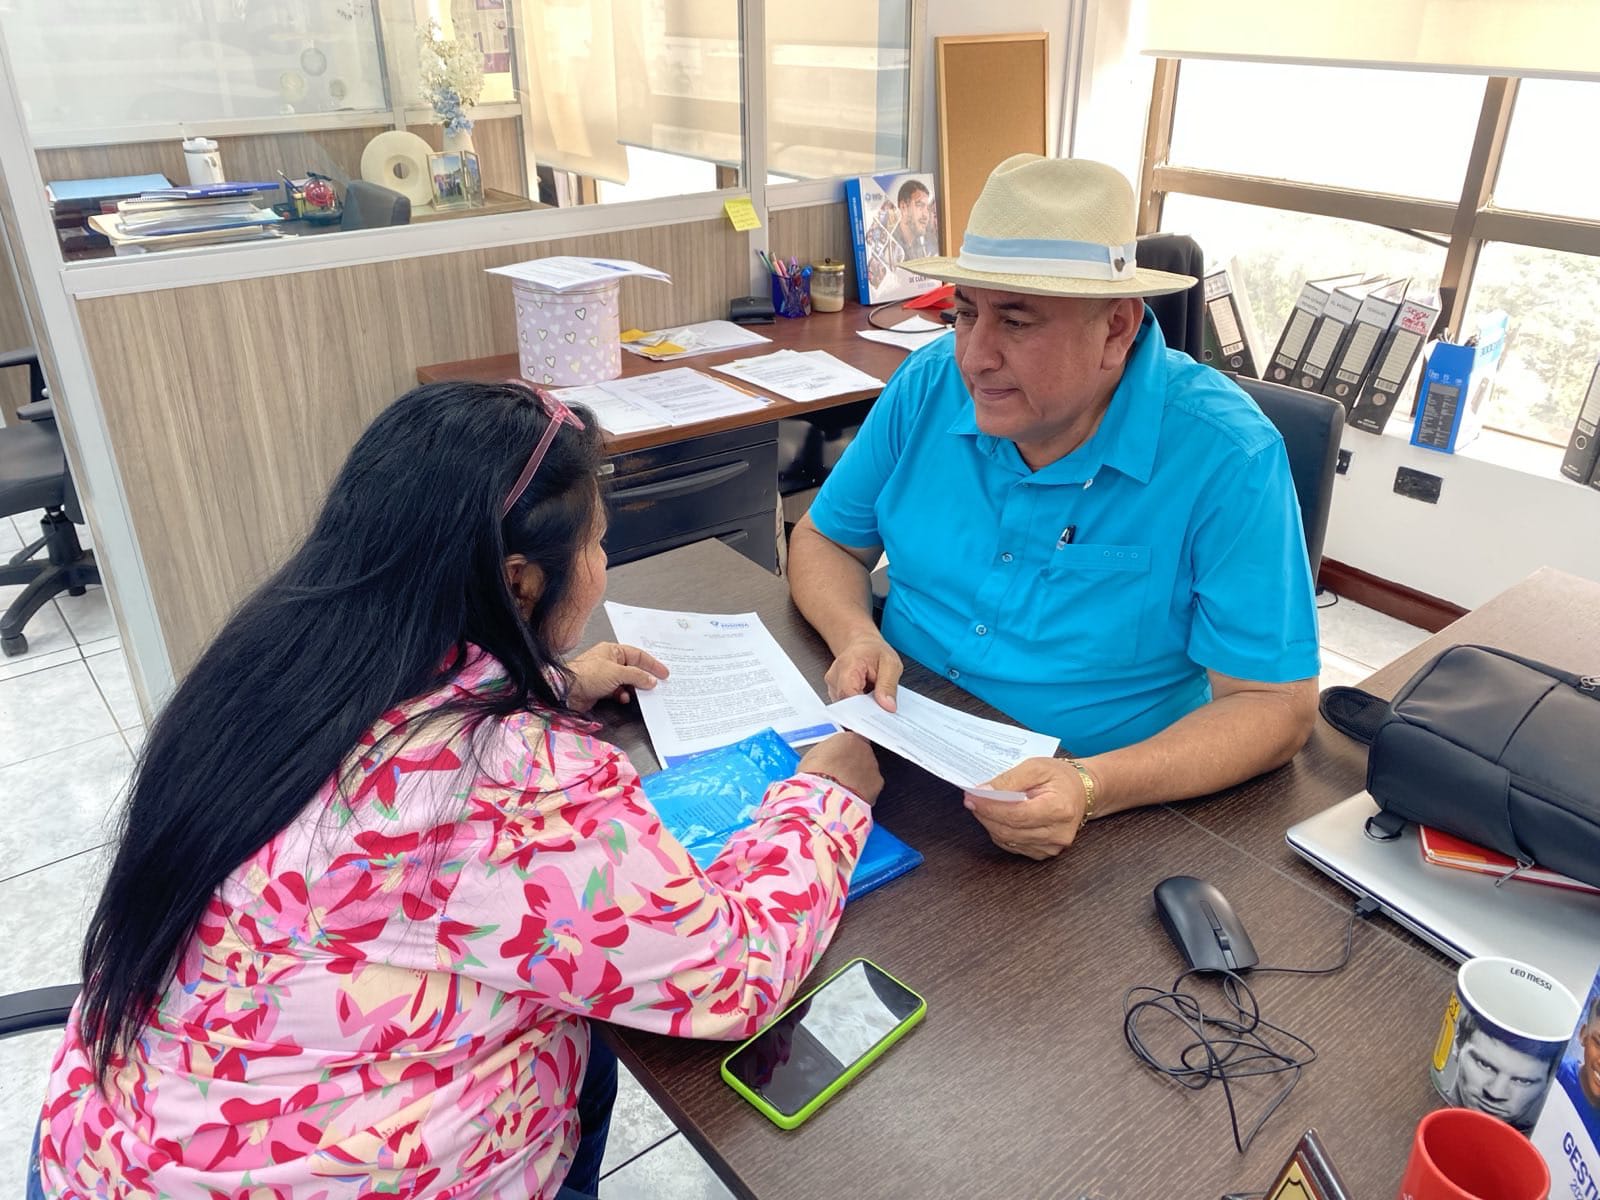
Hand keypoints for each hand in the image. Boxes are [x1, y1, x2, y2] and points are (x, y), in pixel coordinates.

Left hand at [566, 642, 667, 711]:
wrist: (567, 691)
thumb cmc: (588, 675)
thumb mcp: (617, 673)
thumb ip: (637, 676)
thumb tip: (651, 681)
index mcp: (613, 651)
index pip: (638, 655)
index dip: (652, 664)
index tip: (664, 674)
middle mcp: (610, 661)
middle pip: (633, 669)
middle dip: (644, 678)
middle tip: (656, 686)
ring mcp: (605, 675)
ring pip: (627, 681)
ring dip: (633, 688)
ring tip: (640, 694)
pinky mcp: (601, 688)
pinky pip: (618, 691)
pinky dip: (623, 695)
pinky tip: (623, 698)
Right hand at [797, 733, 882, 806]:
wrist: (823, 795)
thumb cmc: (814, 775)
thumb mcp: (813, 756)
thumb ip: (826, 753)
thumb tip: (825, 760)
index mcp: (848, 738)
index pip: (851, 740)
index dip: (844, 752)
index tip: (837, 759)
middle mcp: (864, 750)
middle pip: (861, 755)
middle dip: (852, 765)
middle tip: (838, 776)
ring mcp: (872, 767)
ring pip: (868, 771)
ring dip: (858, 779)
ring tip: (842, 789)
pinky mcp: (876, 786)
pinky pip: (871, 788)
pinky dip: (864, 793)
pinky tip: (850, 797)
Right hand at [824, 633, 901, 710]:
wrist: (862, 645)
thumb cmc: (875, 652)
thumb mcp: (890, 663)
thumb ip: (888, 685)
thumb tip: (888, 706)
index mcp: (848, 665)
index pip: (848, 694)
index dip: (862, 709)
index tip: (877, 714)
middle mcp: (835, 676)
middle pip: (846, 704)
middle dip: (865, 710)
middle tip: (882, 709)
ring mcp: (833, 686)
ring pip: (846, 707)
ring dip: (863, 708)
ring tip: (875, 696)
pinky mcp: (835, 693)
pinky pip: (847, 706)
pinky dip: (860, 707)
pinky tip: (868, 699)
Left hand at [963, 757, 1092, 859]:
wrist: (1082, 792)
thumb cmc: (1060, 777)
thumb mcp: (1035, 767)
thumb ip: (1009, 779)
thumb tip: (984, 791)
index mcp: (1060, 809)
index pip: (1017, 814)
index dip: (990, 807)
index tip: (972, 797)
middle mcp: (1058, 833)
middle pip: (1010, 830)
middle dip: (986, 815)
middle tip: (971, 800)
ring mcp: (1052, 846)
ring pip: (1008, 840)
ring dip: (990, 823)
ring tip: (982, 806)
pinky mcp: (1045, 853)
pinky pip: (1013, 846)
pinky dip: (1000, 832)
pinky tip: (997, 817)